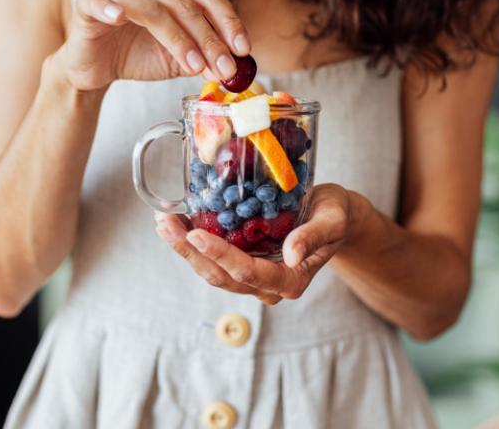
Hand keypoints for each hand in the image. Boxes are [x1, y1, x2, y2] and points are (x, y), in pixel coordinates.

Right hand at [59, 0, 249, 90]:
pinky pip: (98, 1)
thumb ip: (203, 61)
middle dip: (210, 40)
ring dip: (178, 39)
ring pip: (154, 9)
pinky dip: (109, 8)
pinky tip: (119, 19)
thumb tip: (230, 70)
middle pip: (186, 5)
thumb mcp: (179, 61)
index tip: (243, 49)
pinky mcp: (88, 5)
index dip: (228, 22)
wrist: (98, 68)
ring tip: (195, 66)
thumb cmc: (138, 55)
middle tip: (224, 68)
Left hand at [155, 184, 352, 304]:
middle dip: (190, 253)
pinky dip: (194, 243)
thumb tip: (291, 254)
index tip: (196, 234)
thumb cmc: (334, 214)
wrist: (332, 216)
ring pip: (212, 271)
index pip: (249, 272)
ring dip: (186, 249)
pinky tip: (178, 224)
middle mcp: (269, 285)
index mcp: (291, 279)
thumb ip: (314, 236)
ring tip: (164, 224)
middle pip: (222, 276)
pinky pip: (214, 259)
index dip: (220, 255)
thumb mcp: (332, 219)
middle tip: (166, 226)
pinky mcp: (244, 263)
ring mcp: (254, 277)